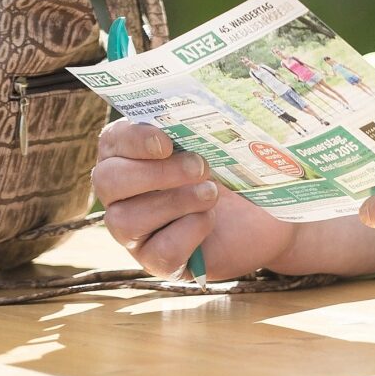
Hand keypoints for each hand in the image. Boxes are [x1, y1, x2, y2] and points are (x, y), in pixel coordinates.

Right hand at [92, 118, 295, 280]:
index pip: (111, 142)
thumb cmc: (234, 172)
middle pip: (108, 181)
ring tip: (211, 193)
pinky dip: (187, 232)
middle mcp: (123, 195)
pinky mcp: (157, 262)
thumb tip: (199, 112)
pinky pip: (157, 251)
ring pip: (125, 220)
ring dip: (174, 202)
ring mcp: (136, 233)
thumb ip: (198, 128)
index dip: (132, 140)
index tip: (167, 142)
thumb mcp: (218, 145)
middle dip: (155, 173)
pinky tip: (209, 221)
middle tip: (199, 167)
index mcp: (131, 156)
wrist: (266, 218)